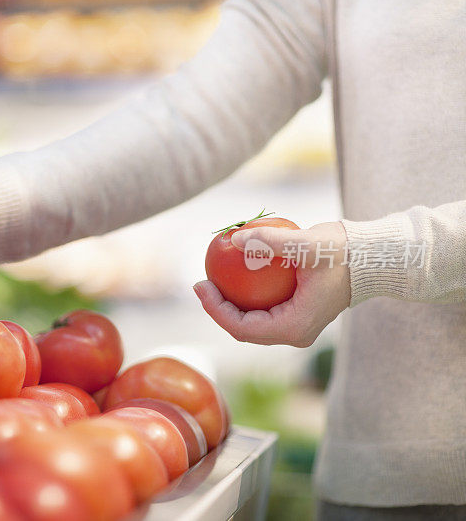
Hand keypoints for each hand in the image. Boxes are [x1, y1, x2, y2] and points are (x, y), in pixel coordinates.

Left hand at [194, 221, 349, 347]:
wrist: (373, 258)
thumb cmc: (343, 251)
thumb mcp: (306, 244)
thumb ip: (270, 241)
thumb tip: (235, 239)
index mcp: (294, 327)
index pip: (242, 328)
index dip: (215, 310)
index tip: (201, 285)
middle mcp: (294, 333)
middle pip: (243, 329)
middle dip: (218, 309)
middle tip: (201, 283)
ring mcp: (297, 326)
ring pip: (252, 323)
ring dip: (230, 305)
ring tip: (211, 280)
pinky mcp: (298, 314)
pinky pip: (263, 310)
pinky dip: (246, 297)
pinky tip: (233, 275)